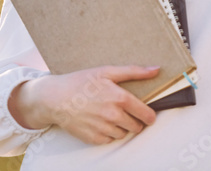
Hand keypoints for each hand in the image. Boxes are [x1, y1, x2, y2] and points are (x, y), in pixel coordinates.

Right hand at [10, 65, 159, 144]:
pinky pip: (110, 140)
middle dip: (135, 121)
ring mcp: (103, 128)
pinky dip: (109, 133)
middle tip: (127, 113)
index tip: (149, 116)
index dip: (150, 115)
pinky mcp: (93, 138)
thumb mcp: (107, 71)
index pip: (145, 113)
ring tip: (111, 116)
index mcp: (119, 98)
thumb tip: (155, 70)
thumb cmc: (80, 82)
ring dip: (122, 127)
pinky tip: (102, 123)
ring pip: (123, 134)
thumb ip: (133, 72)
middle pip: (136, 126)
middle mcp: (113, 115)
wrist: (55, 98)